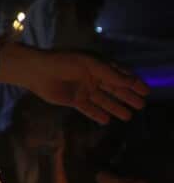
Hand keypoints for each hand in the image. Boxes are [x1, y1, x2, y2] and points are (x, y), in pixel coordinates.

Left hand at [18, 50, 148, 123]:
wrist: (37, 71)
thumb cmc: (63, 62)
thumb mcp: (90, 65)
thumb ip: (110, 74)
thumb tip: (131, 81)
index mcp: (97, 65)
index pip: (119, 74)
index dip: (133, 82)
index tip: (146, 91)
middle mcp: (92, 78)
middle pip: (114, 89)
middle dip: (127, 97)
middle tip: (141, 105)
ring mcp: (83, 89)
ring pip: (103, 100)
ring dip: (115, 108)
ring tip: (128, 116)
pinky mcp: (73, 100)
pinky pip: (88, 109)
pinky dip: (97, 114)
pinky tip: (107, 120)